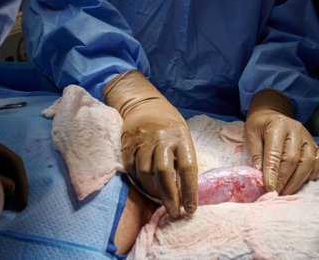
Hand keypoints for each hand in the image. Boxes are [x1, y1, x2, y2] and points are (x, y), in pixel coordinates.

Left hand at [0, 132, 27, 210]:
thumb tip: (11, 188)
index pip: (13, 160)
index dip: (22, 181)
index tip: (23, 202)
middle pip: (9, 165)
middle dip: (17, 185)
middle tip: (19, 206)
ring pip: (3, 169)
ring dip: (9, 187)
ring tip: (11, 206)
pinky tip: (0, 200)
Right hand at [103, 70, 198, 218]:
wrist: (144, 105)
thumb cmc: (169, 126)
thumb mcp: (183, 136)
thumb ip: (182, 159)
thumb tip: (184, 192)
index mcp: (180, 137)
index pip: (187, 167)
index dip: (189, 190)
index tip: (191, 209)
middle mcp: (161, 139)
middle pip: (163, 172)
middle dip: (169, 197)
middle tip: (173, 213)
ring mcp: (142, 141)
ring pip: (145, 173)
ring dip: (153, 191)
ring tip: (159, 199)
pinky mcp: (128, 145)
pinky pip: (132, 169)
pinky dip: (139, 181)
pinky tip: (146, 184)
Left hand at [244, 88, 318, 194]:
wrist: (272, 114)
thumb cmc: (260, 126)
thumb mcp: (251, 134)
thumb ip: (255, 153)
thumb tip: (260, 175)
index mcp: (278, 125)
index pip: (276, 152)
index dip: (273, 172)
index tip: (268, 187)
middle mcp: (297, 130)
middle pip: (294, 159)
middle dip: (284, 180)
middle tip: (275, 193)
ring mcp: (308, 138)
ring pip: (308, 163)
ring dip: (297, 181)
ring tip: (285, 191)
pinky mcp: (315, 145)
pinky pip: (318, 163)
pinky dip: (310, 175)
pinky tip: (299, 182)